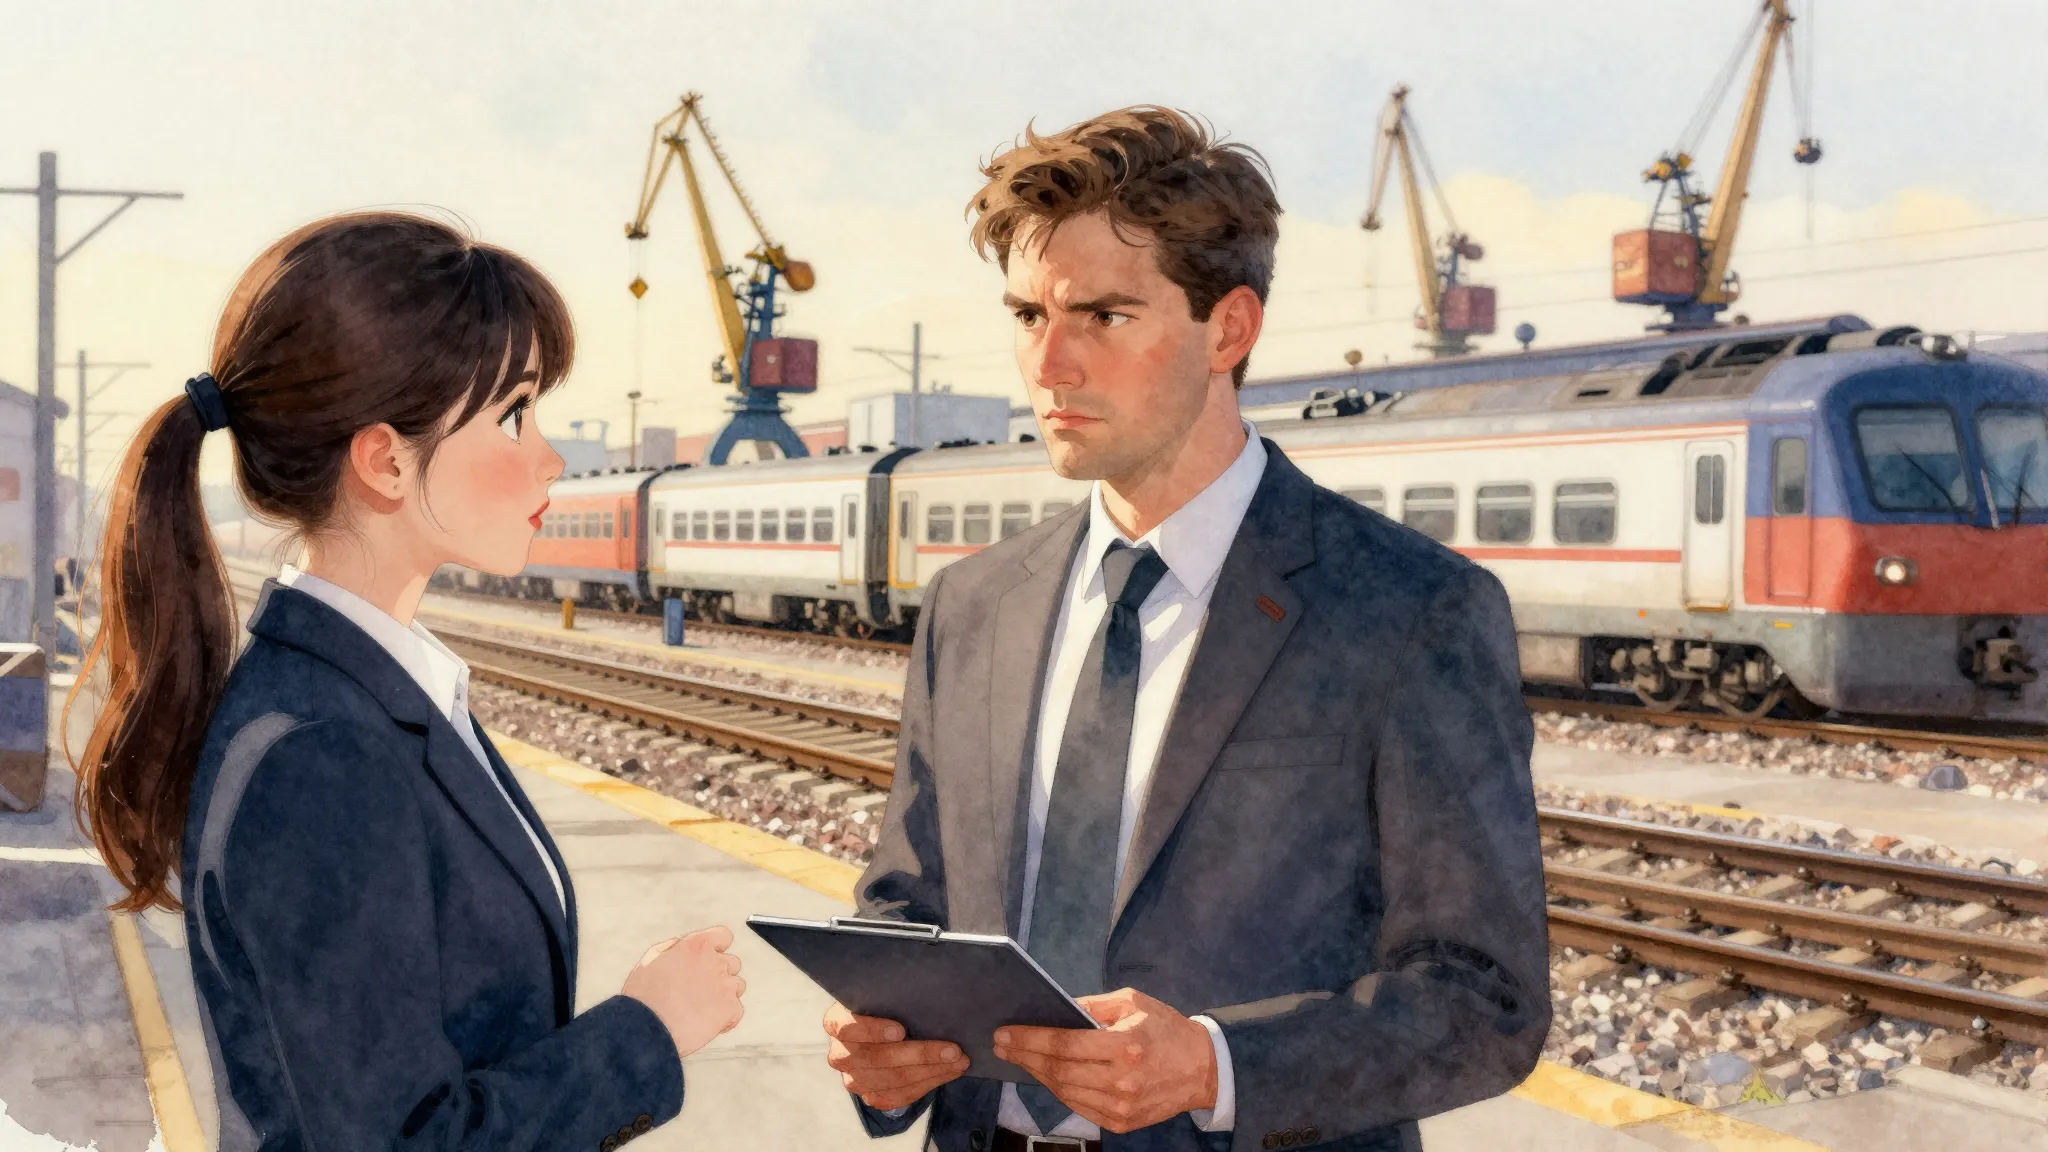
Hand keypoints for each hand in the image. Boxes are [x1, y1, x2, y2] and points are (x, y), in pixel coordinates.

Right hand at [621, 926, 745, 1059]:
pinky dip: (727, 1019)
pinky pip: (737, 1011)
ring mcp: (725, 985)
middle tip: (700, 990)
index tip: (710, 959)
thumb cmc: (644, 997)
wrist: (646, 1028)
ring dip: (725, 995)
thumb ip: (674, 948)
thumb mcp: (653, 959)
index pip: (723, 936)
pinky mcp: (730, 1009)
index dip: (718, 948)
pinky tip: (709, 1024)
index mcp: (697, 945)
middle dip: (719, 974)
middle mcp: (715, 961)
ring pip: (737, 986)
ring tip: (702, 1008)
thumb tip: (683, 945)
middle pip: (732, 963)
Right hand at [823, 1001, 970, 1110]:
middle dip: (919, 1054)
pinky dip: (928, 1084)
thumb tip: (930, 983)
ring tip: (959, 1061)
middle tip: (952, 1049)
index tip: (901, 1030)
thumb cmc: (886, 1004)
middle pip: (877, 1058)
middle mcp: (840, 1054)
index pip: (847, 1027)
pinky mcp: (871, 1095)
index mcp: (837, 1021)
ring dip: (931, 1071)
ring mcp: (854, 1078)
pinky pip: (899, 1096)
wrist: (882, 1029)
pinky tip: (948, 1072)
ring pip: (892, 1080)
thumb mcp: (883, 992)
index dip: (872, 1030)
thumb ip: (894, 992)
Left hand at [993, 988, 1216, 1133]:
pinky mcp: (1121, 1123)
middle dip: (1024, 1056)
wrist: (1203, 1069)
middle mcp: (1122, 1081)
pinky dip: (1058, 1090)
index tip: (1005, 1032)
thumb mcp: (1132, 1002)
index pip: (1065, 1044)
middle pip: (1058, 1071)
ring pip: (1064, 1092)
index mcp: (1126, 1046)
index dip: (1030, 1039)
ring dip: (1036, 1074)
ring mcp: (1121, 1107)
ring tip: (1018, 1058)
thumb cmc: (1165, 1029)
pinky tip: (1045, 1075)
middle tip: (1001, 1044)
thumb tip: (1055, 1009)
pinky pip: (1078, 1106)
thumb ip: (1092, 1005)